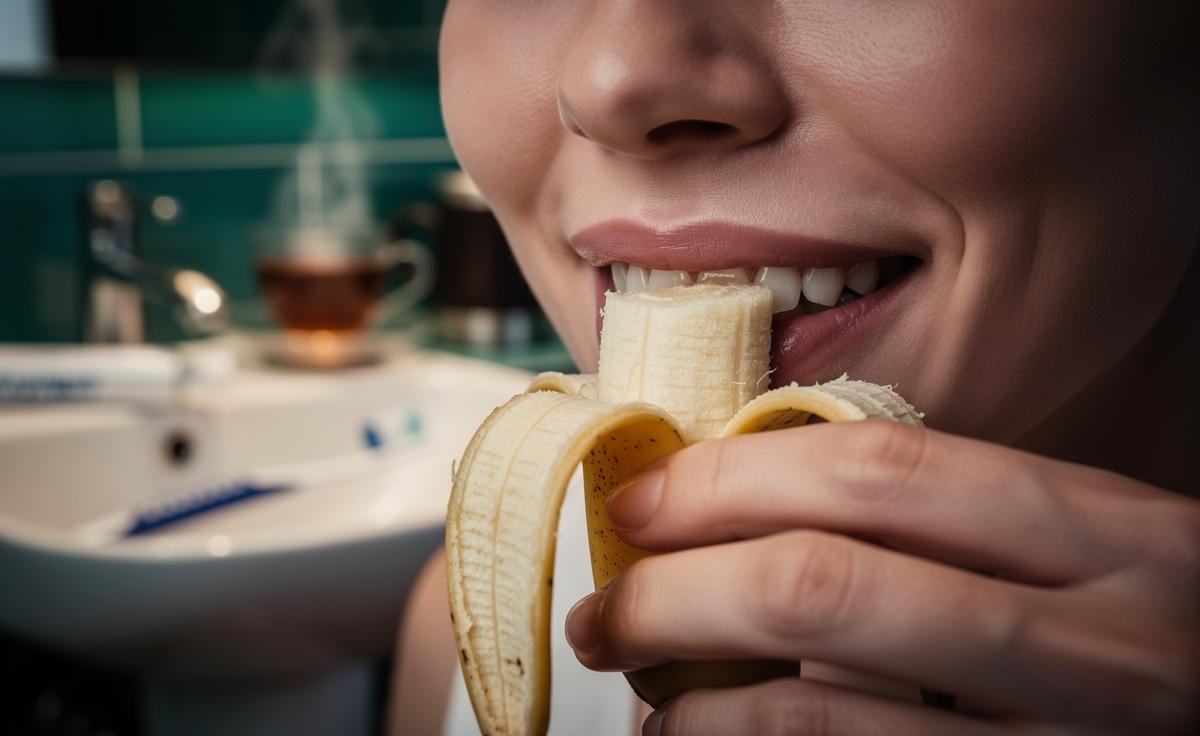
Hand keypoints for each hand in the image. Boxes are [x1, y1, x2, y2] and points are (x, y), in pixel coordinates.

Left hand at [564, 421, 1199, 734]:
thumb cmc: (1153, 640)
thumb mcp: (1094, 555)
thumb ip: (959, 525)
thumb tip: (749, 502)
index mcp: (1116, 535)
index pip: (877, 471)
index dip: (729, 479)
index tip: (640, 499)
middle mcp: (1104, 645)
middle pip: (820, 587)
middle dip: (673, 594)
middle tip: (604, 611)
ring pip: (816, 715)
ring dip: (695, 703)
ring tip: (644, 694)